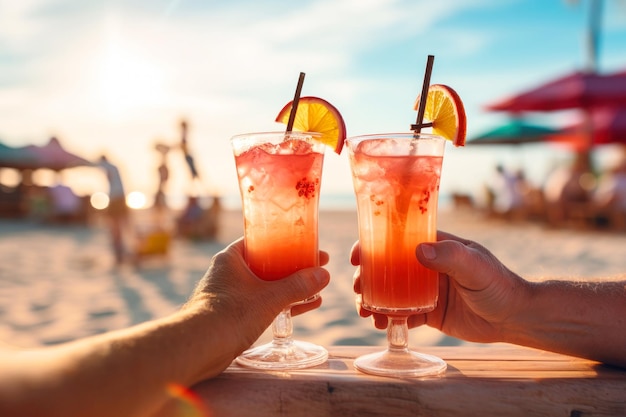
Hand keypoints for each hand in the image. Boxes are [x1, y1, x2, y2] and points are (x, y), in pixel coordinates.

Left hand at [185, 238, 329, 354]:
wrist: (198, 347)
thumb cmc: (230, 314)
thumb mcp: (270, 298)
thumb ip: (297, 286)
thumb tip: (324, 275)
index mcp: (232, 258)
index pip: (261, 240)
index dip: (287, 242)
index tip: (307, 245)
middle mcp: (228, 272)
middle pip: (267, 263)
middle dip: (293, 268)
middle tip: (317, 266)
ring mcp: (230, 294)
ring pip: (266, 285)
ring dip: (290, 288)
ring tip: (316, 288)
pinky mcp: (232, 315)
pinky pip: (262, 303)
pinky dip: (281, 304)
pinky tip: (303, 307)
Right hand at [351, 231, 529, 343]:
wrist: (514, 318)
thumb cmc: (498, 285)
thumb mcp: (476, 267)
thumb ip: (450, 257)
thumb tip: (418, 250)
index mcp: (435, 246)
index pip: (398, 239)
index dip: (373, 245)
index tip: (357, 257)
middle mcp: (426, 266)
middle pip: (387, 267)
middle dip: (367, 277)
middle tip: (358, 290)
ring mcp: (425, 290)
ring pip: (390, 292)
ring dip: (374, 300)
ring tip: (366, 314)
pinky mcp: (429, 312)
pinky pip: (402, 314)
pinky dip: (389, 319)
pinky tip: (382, 326)